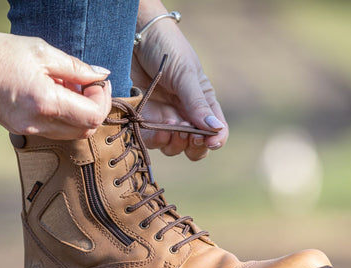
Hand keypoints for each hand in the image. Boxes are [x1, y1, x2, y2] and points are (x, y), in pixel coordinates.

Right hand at [0, 24, 111, 139]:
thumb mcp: (42, 52)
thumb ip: (76, 67)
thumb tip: (101, 75)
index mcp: (46, 103)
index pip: (93, 116)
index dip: (102, 99)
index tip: (98, 82)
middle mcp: (38, 123)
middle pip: (85, 130)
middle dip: (94, 108)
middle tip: (88, 85)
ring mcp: (26, 130)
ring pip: (70, 134)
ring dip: (79, 114)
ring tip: (68, 87)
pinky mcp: (18, 130)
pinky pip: (53, 131)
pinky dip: (62, 117)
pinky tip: (53, 95)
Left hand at [133, 1, 228, 160]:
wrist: (134, 37)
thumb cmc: (166, 49)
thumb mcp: (186, 74)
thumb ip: (198, 103)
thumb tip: (215, 129)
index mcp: (203, 103)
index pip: (216, 131)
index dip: (214, 140)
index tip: (208, 141)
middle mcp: (185, 114)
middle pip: (195, 146)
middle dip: (193, 146)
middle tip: (187, 135)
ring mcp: (164, 118)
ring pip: (173, 147)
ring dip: (173, 143)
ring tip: (170, 127)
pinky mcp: (143, 118)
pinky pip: (149, 140)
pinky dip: (153, 140)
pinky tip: (155, 129)